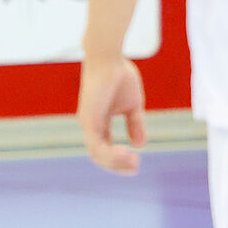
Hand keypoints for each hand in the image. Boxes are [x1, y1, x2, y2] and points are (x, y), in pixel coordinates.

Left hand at [77, 54, 146, 174]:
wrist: (109, 59)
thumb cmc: (120, 77)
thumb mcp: (132, 106)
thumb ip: (135, 125)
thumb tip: (140, 146)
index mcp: (99, 122)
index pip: (105, 148)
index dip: (119, 160)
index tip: (136, 165)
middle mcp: (90, 124)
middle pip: (99, 155)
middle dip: (117, 165)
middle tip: (135, 168)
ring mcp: (87, 122)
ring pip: (97, 153)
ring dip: (115, 162)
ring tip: (133, 163)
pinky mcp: (88, 118)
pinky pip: (96, 144)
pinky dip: (110, 153)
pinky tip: (126, 153)